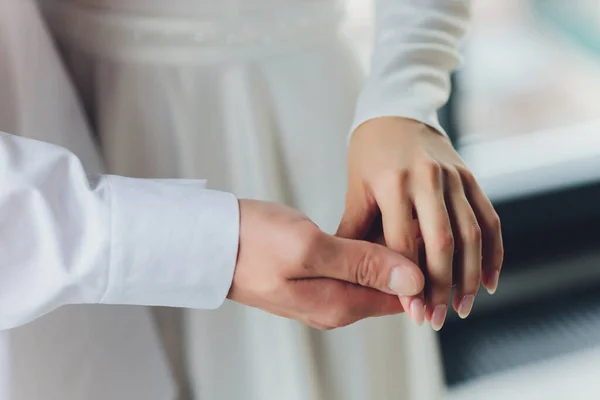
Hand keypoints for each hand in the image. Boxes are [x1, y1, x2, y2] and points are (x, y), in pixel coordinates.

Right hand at [228, 199, 424, 329]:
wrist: (208, 241)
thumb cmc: (253, 241)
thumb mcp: (310, 248)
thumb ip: (362, 264)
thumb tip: (413, 281)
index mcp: (340, 305)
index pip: (401, 297)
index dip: (422, 269)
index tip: (427, 231)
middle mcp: (336, 308)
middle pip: (389, 289)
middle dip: (407, 259)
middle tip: (414, 215)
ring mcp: (323, 295)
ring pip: (371, 277)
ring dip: (386, 252)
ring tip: (395, 215)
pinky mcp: (312, 279)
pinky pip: (352, 270)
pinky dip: (365, 250)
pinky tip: (366, 227)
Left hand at [337, 117, 503, 329]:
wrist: (396, 112)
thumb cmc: (368, 155)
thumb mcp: (356, 188)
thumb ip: (354, 229)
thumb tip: (343, 273)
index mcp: (393, 183)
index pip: (404, 242)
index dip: (408, 281)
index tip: (412, 313)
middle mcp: (427, 178)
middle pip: (441, 242)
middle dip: (441, 286)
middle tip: (438, 320)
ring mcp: (453, 176)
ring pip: (470, 233)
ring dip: (470, 276)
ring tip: (464, 308)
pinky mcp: (470, 177)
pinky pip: (488, 218)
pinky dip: (493, 251)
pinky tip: (489, 280)